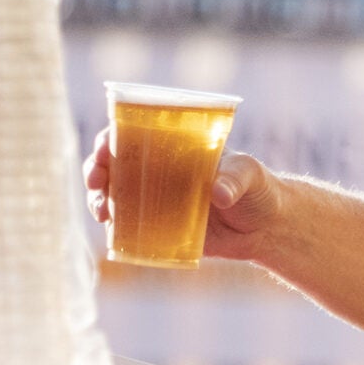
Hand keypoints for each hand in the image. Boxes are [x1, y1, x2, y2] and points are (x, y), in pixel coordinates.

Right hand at [84, 135, 285, 265]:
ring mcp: (157, 200)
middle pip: (115, 163)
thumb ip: (236, 178)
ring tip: (101, 212)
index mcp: (174, 147)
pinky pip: (129, 226)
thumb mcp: (251, 174)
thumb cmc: (259, 188)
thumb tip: (217, 192)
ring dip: (99, 199)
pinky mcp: (161, 228)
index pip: (133, 134)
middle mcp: (159, 170)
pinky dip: (114, 227)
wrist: (267, 228)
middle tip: (95, 181)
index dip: (111, 138)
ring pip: (115, 194)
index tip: (104, 148)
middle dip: (96, 168)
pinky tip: (110, 231)